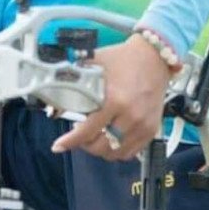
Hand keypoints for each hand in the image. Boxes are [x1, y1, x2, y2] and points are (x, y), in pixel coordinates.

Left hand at [51, 35, 170, 161]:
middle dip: (85, 144)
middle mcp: (130, 117)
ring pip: (115, 153)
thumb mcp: (95, 61)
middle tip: (79, 135)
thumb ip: (76, 74)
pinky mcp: (151, 130)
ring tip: (94, 137)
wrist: (154, 56)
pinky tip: (110, 140)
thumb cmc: (122, 58)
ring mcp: (142, 126)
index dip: (70, 141)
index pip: (87, 130)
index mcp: (114, 100)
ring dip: (101, 149)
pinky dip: (117, 151)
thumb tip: (54, 84)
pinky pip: (131, 152)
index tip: (58, 146)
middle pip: (101, 146)